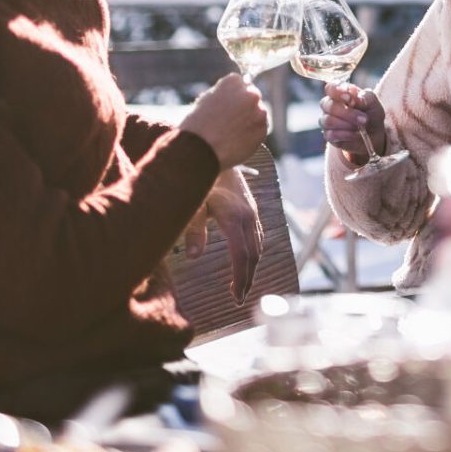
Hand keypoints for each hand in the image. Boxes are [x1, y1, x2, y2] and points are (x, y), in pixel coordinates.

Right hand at [179, 74, 270, 167]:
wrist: (200, 149)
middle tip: (232, 120)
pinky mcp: (263, 129)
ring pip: (258, 113)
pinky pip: (260, 129)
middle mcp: (250, 93)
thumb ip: (224, 94)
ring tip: (233, 132)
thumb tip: (234, 96)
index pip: (240, 83)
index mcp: (234, 81)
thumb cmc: (198, 124)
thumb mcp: (207, 99)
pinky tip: (238, 139)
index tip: (227, 105)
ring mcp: (259, 112)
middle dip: (245, 106)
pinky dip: (252, 133)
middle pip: (252, 97)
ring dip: (250, 119)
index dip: (233, 96)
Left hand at [183, 169, 262, 301]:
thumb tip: (193, 256)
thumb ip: (193, 230)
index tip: (235, 297)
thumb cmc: (201, 178)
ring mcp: (252, 212)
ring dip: (251, 267)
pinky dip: (254, 253)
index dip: (240, 278)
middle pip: (253, 255)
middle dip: (247, 279)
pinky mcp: (251, 209)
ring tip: (241, 285)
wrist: (216, 151)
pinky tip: (246, 260)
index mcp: (235, 218)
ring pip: (258, 246)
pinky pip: (258, 236)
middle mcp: (248, 217)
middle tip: (238, 299)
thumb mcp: (192, 203)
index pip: (242, 256)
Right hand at [320, 83, 386, 163]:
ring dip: (347, 124)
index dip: (337, 91)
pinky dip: (346, 135)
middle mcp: (330, 105)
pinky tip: (355, 134)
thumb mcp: (373, 103)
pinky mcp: (329, 135)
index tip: (349, 97)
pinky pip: (331, 134)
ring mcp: (327, 121)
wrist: (374, 134)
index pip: (330, 88)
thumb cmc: (371, 114)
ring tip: (360, 127)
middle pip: (329, 105)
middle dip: (348, 113)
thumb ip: (364, 96)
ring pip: (329, 121)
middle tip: (364, 118)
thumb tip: (354, 96)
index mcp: (339, 93)